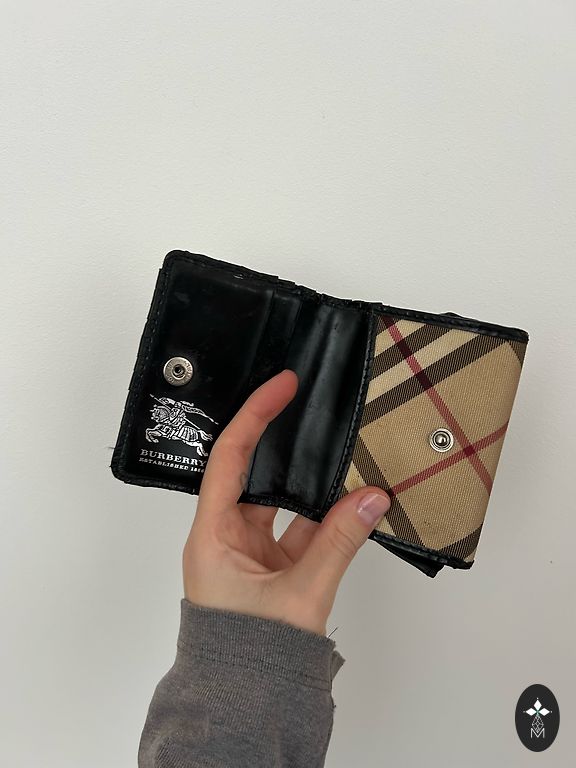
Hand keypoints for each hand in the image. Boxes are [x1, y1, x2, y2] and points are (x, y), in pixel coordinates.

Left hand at [182, 369, 390, 635]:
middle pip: (256, 475)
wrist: (244, 707)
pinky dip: (324, 521)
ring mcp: (250, 554)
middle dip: (285, 446)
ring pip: (284, 506)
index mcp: (213, 535)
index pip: (230, 458)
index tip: (280, 387)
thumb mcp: (300, 593)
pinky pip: (299, 533)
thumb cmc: (248, 657)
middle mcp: (226, 538)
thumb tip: (370, 500)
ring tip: (341, 456)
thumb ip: (339, 542)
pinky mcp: (270, 570)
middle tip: (308, 407)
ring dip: (313, 489)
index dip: (253, 416)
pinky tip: (351, 506)